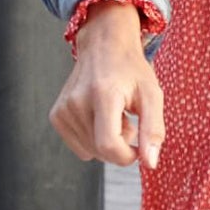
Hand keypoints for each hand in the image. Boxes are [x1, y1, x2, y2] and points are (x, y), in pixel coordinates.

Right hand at [49, 2, 163, 169]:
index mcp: (103, 94)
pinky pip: (79, 147)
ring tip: (113, 116)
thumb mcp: (152, 95)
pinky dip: (92, 140)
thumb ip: (153, 130)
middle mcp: (77, 101)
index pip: (109, 145)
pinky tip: (98, 118)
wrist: (103, 45)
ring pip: (90, 152)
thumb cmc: (131, 70)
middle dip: (121, 147)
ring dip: (106, 142)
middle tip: (128, 121)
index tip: (139, 145)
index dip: (128, 155)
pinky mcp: (56, 115)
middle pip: (101, 152)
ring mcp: (63, 108)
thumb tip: (150, 164)